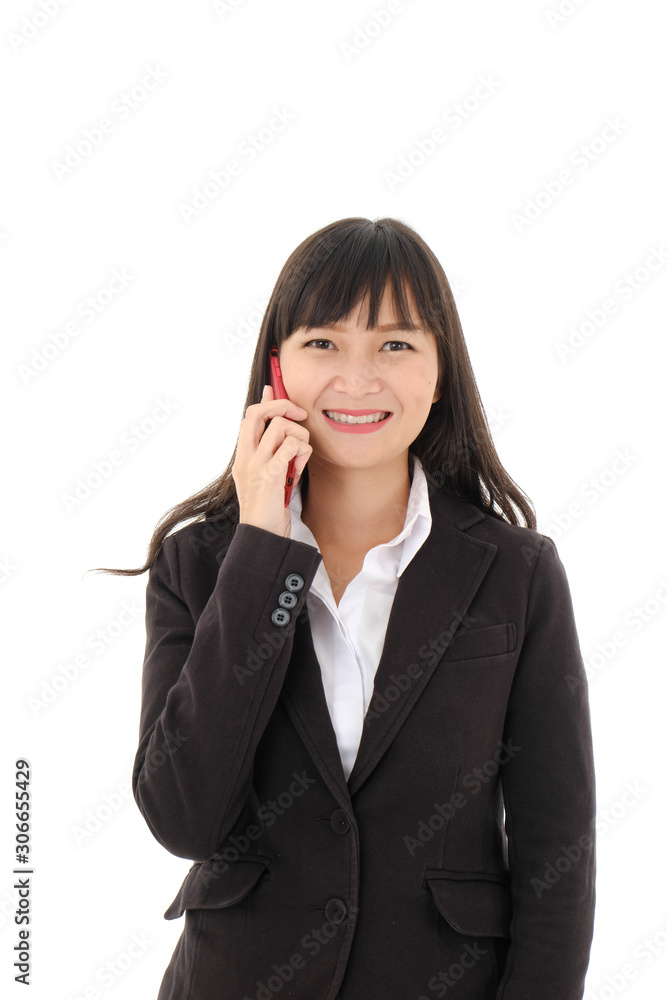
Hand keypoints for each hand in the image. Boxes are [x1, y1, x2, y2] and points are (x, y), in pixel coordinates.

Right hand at [232, 385, 312, 536]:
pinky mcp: (270, 474)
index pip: (249, 416)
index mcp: (243, 456)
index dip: (265, 400)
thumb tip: (283, 425)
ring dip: (299, 436)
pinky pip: (292, 446)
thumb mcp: (268, 475)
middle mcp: (245, 457)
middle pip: (258, 412)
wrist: (263, 535)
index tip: (274, 390)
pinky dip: (303, 452)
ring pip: (280, 426)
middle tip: (299, 415)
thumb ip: (274, 451)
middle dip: (282, 406)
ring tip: (299, 456)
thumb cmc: (269, 507)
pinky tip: (300, 466)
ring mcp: (256, 464)